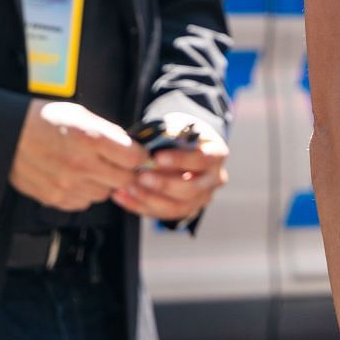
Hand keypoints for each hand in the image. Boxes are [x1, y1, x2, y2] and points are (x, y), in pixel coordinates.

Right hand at [10, 100, 145, 211]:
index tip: (139, 154)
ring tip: (93, 170)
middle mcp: (81, 164)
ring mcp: (67, 184)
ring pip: (104, 194)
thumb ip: (108, 132)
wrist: (8, 135)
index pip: (134, 157)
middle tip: (120, 164)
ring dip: (104, 184)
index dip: (141, 156)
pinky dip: (84, 194)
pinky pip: (82, 203)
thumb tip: (131, 145)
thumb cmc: (42, 120)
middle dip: (126, 172)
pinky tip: (77, 179)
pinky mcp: (54, 198)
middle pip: (124, 180)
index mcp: (91, 138)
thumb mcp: (82, 115)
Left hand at [113, 116, 229, 220]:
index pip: (202, 159)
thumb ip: (170, 133)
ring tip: (128, 188)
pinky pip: (161, 214)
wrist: (186, 148)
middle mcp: (215, 180)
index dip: (180, 160)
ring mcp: (201, 198)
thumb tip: (152, 142)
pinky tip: (122, 196)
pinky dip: (139, 206)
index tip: (157, 157)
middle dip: (163, 184)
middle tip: (140, 176)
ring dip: (149, 199)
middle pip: (191, 189)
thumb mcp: (180, 125)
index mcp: (217, 155)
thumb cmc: (182, 134)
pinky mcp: (185, 211)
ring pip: (176, 207)